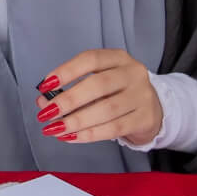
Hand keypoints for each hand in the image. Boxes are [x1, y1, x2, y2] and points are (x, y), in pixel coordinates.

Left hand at [34, 49, 162, 146]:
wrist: (154, 109)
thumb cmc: (117, 92)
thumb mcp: (96, 83)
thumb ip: (70, 88)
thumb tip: (42, 101)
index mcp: (118, 58)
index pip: (90, 59)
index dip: (66, 71)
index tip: (45, 85)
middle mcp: (133, 74)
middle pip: (98, 85)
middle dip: (68, 100)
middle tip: (46, 113)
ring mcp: (143, 96)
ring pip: (106, 109)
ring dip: (76, 121)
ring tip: (55, 128)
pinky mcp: (145, 119)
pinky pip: (114, 128)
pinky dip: (89, 134)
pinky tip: (71, 137)